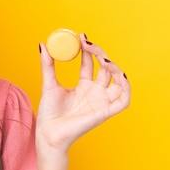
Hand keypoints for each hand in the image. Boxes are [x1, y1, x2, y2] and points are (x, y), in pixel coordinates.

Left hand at [36, 34, 130, 152]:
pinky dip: (126, 87)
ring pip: (118, 81)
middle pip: (105, 69)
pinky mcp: (106, 113)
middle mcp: (95, 93)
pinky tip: (119, 74)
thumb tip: (43, 45)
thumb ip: (48, 65)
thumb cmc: (49, 113)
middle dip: (99, 53)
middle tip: (87, 43)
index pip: (90, 63)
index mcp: (83, 86)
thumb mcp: (48, 84)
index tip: (81, 37)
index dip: (88, 50)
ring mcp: (101, 102)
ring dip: (114, 67)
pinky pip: (124, 100)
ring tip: (101, 57)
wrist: (48, 133)